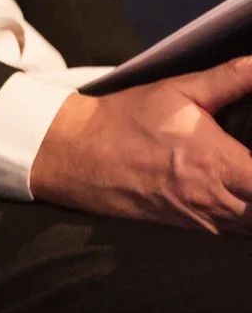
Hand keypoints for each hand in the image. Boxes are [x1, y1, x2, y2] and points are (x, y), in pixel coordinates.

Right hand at [28, 57, 251, 232]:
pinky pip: (235, 234)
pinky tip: (240, 198)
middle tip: (250, 162)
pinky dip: (246, 220)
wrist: (78, 154)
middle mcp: (215, 199)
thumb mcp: (177, 90)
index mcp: (218, 162)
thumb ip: (229, 78)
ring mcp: (204, 220)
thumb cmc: (128, 119)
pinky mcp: (192, 231)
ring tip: (245, 178)